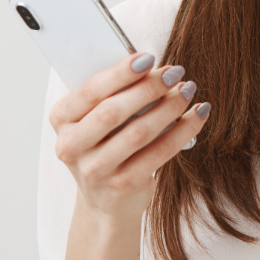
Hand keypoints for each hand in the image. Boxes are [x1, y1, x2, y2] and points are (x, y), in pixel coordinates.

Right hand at [49, 51, 210, 220]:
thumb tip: (150, 66)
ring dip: (169, 107)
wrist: (105, 201)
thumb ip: (113, 94)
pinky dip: (183, 130)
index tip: (148, 58)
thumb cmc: (104, 146)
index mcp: (62, 119)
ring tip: (187, 90)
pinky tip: (197, 114)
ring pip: (139, 132)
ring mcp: (96, 170)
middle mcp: (71, 146)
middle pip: (113, 112)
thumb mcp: (95, 120)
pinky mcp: (124, 184)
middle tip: (175, 72)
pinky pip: (159, 152)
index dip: (120, 73)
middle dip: (148, 88)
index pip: (90, 91)